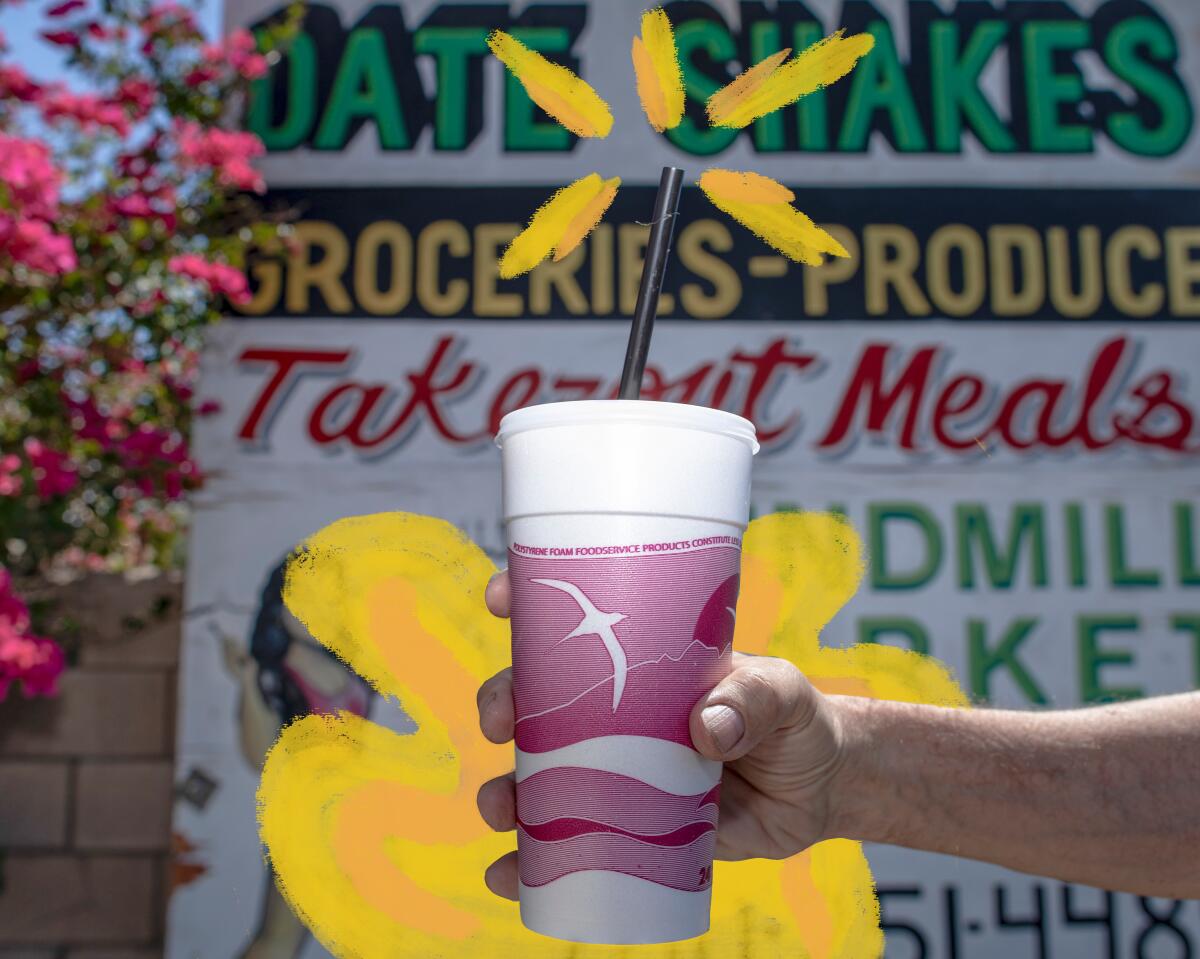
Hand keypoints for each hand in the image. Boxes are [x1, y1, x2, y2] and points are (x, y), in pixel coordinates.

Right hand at [474, 570, 849, 899]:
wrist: (822, 793)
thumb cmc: (797, 721)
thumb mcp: (781, 693)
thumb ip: (751, 700)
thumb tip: (706, 729)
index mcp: (643, 663)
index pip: (576, 622)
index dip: (529, 605)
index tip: (499, 599)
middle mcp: (617, 713)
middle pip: (537, 700)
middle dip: (501, 704)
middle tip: (499, 724)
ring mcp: (617, 772)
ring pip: (538, 777)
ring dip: (503, 791)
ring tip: (497, 809)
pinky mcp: (629, 830)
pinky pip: (568, 845)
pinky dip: (529, 864)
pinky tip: (506, 876)